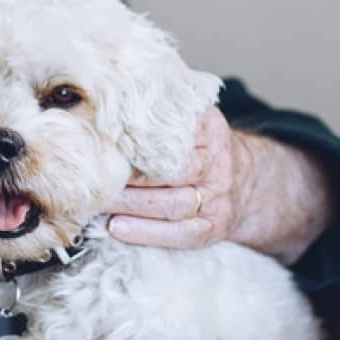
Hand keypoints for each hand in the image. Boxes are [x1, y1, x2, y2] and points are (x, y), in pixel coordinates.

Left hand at [107, 106, 248, 249]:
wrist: (243, 181)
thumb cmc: (198, 148)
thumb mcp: (191, 120)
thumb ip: (160, 113)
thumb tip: (108, 106)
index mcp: (209, 129)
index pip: (175, 134)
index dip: (140, 141)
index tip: (109, 142)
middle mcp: (216, 164)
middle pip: (172, 171)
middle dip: (131, 177)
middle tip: (96, 177)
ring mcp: (217, 198)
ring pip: (172, 203)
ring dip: (132, 205)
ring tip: (100, 203)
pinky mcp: (212, 227)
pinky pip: (179, 234)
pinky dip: (146, 232)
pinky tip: (117, 228)